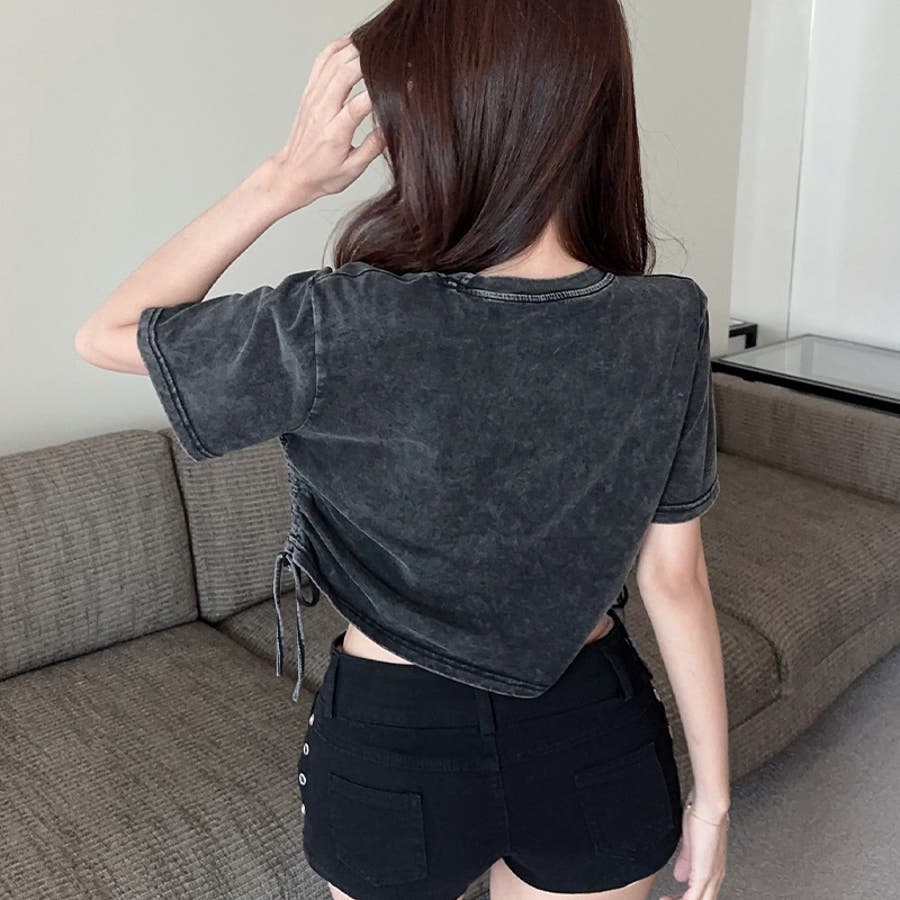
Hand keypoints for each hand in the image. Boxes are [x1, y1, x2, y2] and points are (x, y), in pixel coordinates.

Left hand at [266, 33, 384, 212]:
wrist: (294, 174)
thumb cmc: (323, 175)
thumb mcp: (353, 169)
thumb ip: (374, 146)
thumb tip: (392, 126)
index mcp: (336, 132)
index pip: (361, 103)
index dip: (382, 90)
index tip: (403, 84)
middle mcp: (322, 110)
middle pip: (345, 73)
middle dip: (370, 61)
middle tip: (391, 61)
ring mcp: (314, 98)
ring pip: (333, 61)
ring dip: (355, 50)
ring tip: (376, 48)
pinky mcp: (309, 92)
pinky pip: (321, 61)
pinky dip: (336, 47)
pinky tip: (351, 43)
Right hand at [659, 788, 728, 899]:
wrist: (708, 808)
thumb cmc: (702, 817)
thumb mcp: (691, 844)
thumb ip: (686, 862)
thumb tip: (680, 876)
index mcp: (713, 870)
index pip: (703, 894)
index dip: (687, 898)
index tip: (671, 898)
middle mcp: (715, 876)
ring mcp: (711, 877)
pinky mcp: (704, 875)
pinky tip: (666, 899)